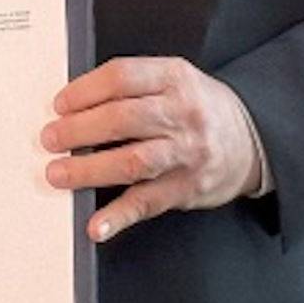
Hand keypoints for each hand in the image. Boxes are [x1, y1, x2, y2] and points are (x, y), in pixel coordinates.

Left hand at [41, 56, 263, 241]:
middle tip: (50, 138)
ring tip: (58, 173)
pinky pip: (148, 203)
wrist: (252, 139)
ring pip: (132, 161)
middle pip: (122, 118)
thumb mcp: (173, 79)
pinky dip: (119, 216)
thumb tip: (71, 104)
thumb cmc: (198, 107)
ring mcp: (186, 154)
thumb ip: (130, 85)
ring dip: (89, 170)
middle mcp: (182, 115)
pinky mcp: (186, 189)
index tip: (59, 104)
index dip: (84, 91)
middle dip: (78, 130)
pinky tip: (96, 225)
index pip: (121, 77)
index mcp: (174, 78)